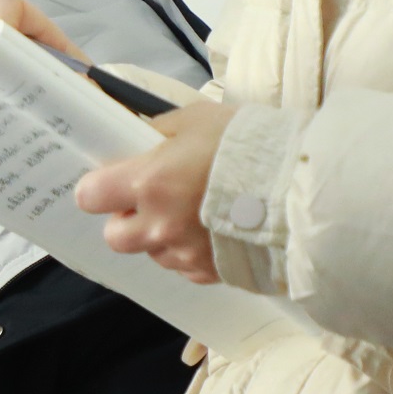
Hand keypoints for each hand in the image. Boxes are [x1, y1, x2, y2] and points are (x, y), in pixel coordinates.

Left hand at [75, 98, 237, 281]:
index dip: (98, 189)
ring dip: (162, 236)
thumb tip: (141, 139)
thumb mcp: (197, 119)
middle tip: (153, 200)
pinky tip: (216, 230)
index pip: (90, 196)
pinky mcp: (211, 274)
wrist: (302, 186)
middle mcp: (159, 225)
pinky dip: (192, 252)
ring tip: (195, 213)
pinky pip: (185, 266)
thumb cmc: (248, 144)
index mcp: (149, 182)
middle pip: (114, 236)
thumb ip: (160, 132)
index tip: (112, 181)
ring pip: (152, 253)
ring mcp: (185, 255)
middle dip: (126, 218)